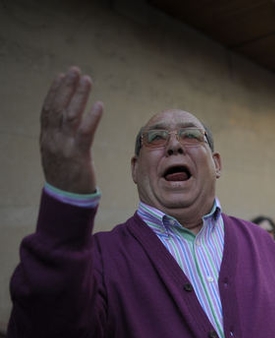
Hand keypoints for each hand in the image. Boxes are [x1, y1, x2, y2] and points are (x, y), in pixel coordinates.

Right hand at [40, 66, 103, 193]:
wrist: (66, 199)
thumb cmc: (65, 176)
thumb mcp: (57, 154)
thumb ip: (59, 138)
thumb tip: (65, 123)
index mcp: (46, 139)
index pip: (48, 109)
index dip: (54, 91)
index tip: (61, 76)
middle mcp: (52, 140)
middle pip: (57, 107)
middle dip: (66, 87)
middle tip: (75, 70)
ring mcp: (63, 147)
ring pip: (69, 115)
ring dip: (78, 96)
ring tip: (87, 80)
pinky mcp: (78, 155)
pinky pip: (84, 132)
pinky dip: (91, 117)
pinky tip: (99, 105)